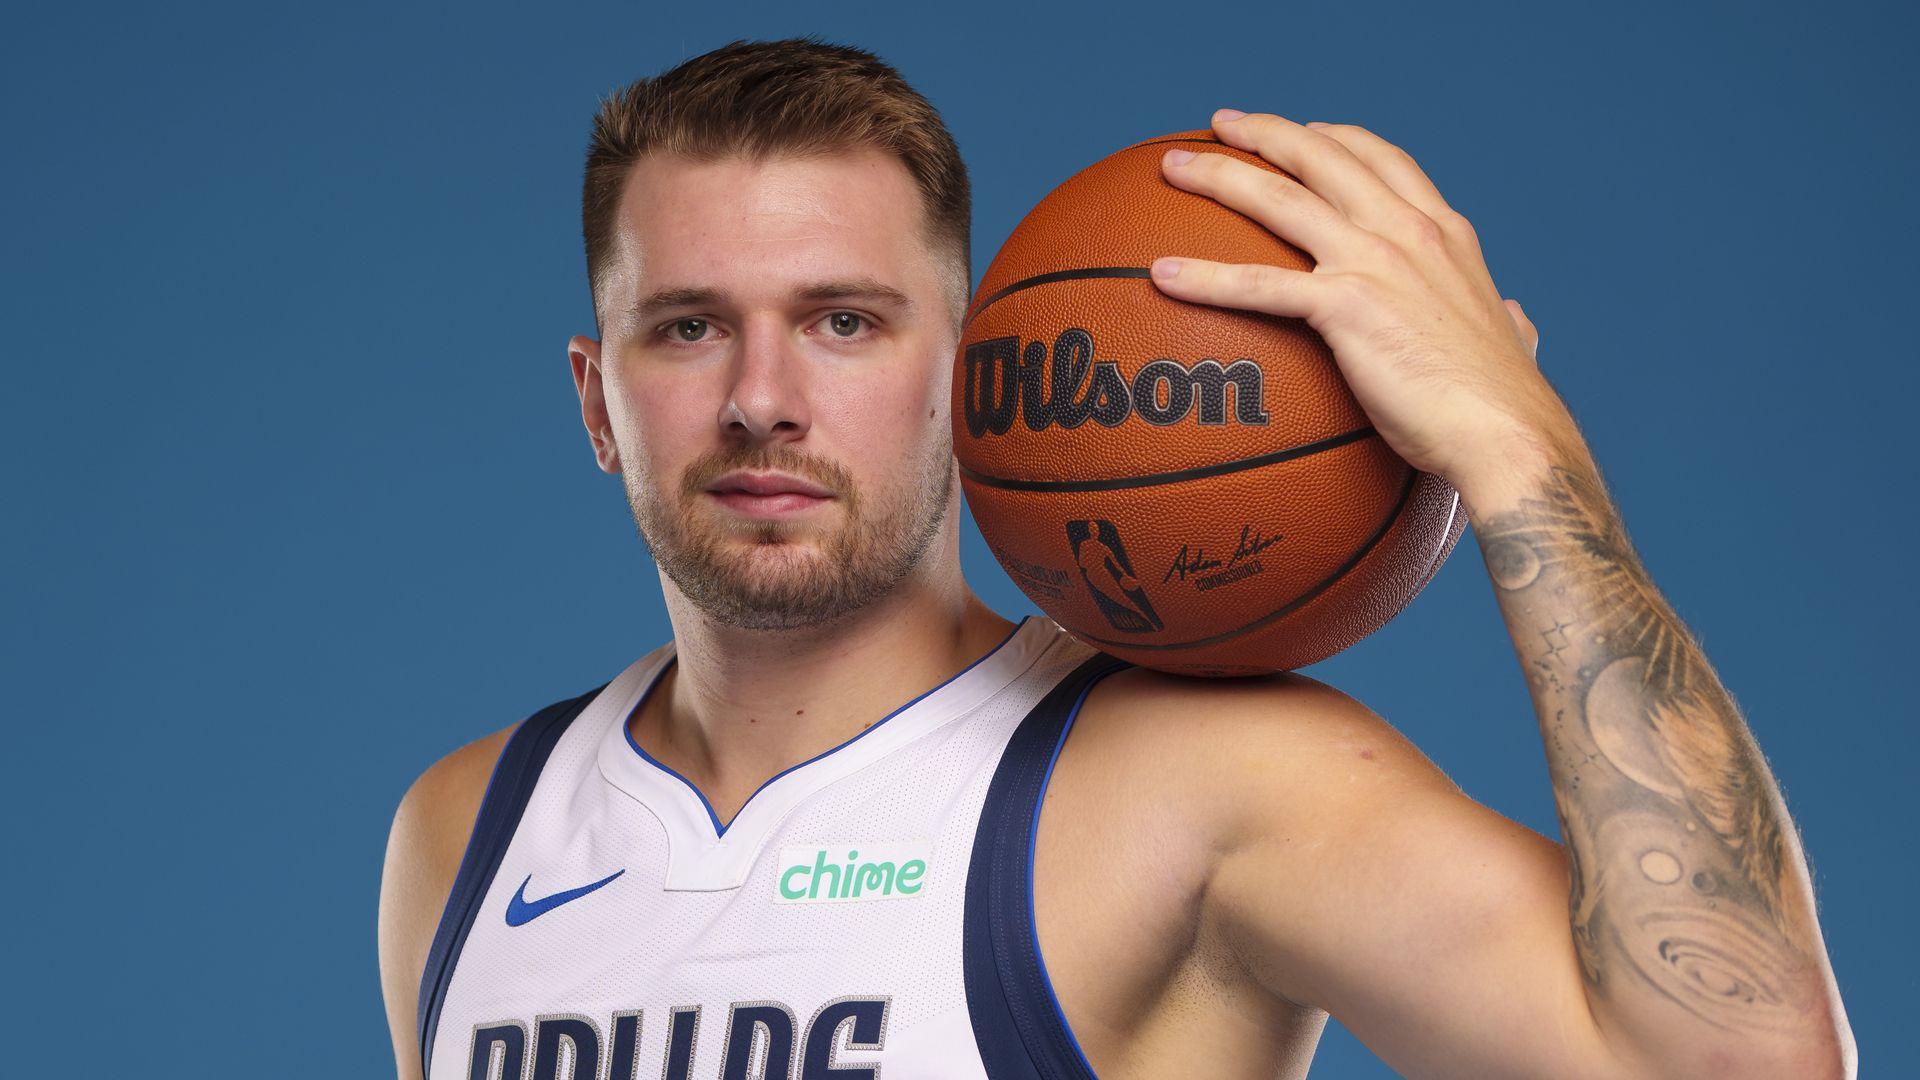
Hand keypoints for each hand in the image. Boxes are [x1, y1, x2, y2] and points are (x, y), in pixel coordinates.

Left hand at [1151, 110, 1566, 495]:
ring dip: (1219, 175)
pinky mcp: (1345, 307)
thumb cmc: (1505, 403)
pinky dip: (1206, 275)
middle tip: (1220, 124)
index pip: (1384, 160)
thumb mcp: (1513, 341)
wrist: (1508, 433)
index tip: (1305, 130)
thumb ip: (1509, 321)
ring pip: (1280, 199)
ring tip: (1172, 167)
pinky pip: (1258, 284)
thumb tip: (1518, 321)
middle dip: (1265, 132)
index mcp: (1445, 233)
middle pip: (1322, 157)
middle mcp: (1408, 231)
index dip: (1339, 138)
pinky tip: (1163, 275)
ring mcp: (1375, 262)